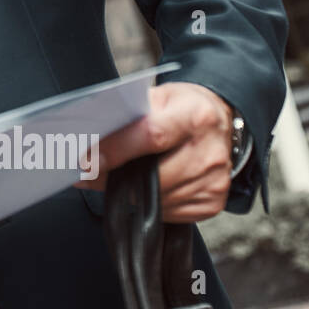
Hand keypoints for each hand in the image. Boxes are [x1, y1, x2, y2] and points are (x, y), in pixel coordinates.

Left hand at [74, 81, 234, 222]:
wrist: (220, 123)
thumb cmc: (183, 108)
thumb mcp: (159, 97)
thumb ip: (130, 116)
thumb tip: (91, 138)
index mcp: (195, 116)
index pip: (152, 136)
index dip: (116, 150)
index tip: (88, 160)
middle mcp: (209, 151)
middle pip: (152, 175)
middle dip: (113, 176)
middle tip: (88, 173)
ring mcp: (213, 181)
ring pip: (155, 199)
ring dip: (129, 191)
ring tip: (117, 175)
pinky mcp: (211, 203)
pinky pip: (167, 211)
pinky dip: (149, 202)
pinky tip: (146, 184)